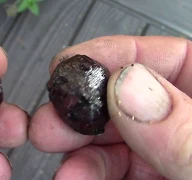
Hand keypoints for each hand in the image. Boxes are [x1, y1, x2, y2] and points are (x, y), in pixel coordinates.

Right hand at [29, 36, 191, 179]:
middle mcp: (180, 127)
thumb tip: (128, 85)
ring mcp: (160, 157)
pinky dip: (83, 170)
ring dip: (75, 144)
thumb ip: (184, 130)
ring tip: (56, 151)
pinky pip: (108, 171)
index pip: (168, 59)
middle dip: (81, 105)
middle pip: (124, 100)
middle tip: (54, 114)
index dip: (117, 54)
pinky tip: (72, 174)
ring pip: (108, 139)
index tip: (74, 63)